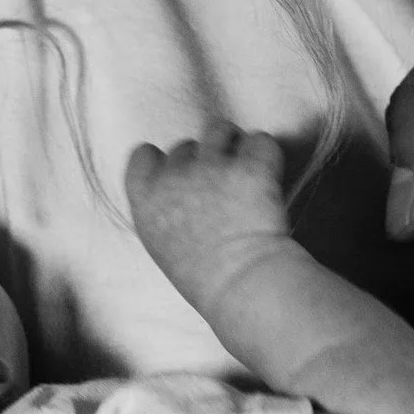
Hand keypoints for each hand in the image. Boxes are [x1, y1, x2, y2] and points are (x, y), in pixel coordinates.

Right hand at [125, 123, 292, 318]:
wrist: (240, 284)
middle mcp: (175, 175)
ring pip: (220, 130)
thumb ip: (163, 210)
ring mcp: (213, 166)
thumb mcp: (162, 244)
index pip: (144, 156)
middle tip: (222, 185)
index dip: (164, 161)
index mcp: (147, 198)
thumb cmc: (202, 277)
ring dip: (233, 144)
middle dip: (203, 159)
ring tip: (245, 169)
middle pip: (185, 146)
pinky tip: (268, 175)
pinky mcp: (251, 165)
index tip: (179, 177)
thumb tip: (181, 194)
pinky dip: (266, 154)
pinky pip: (260, 141)